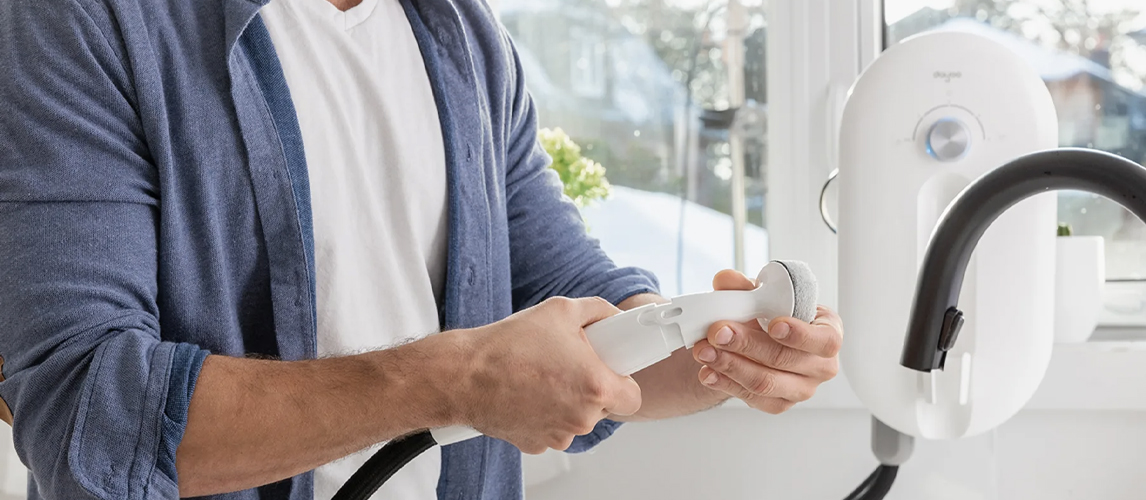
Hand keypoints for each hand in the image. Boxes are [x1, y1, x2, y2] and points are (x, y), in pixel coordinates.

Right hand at [455, 297, 641, 453]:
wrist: (464, 375)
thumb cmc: (508, 346)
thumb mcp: (561, 310)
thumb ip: (597, 311)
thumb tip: (612, 316)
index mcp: (595, 386)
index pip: (633, 397)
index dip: (623, 380)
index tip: (611, 369)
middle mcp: (581, 416)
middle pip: (603, 406)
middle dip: (590, 386)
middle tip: (568, 364)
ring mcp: (559, 434)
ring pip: (577, 418)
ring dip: (567, 401)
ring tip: (541, 375)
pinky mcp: (537, 443)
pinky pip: (552, 428)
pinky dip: (544, 413)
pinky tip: (527, 392)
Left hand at [690, 270, 842, 413]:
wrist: (754, 343)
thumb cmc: (768, 316)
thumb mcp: (760, 297)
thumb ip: (744, 287)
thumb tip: (726, 279)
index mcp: (828, 331)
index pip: (826, 340)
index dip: (800, 334)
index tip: (773, 325)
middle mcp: (821, 365)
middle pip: (785, 360)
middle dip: (747, 344)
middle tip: (719, 332)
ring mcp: (801, 388)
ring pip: (765, 383)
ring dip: (730, 365)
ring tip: (704, 351)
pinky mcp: (778, 404)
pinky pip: (751, 398)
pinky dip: (725, 383)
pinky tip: (708, 371)